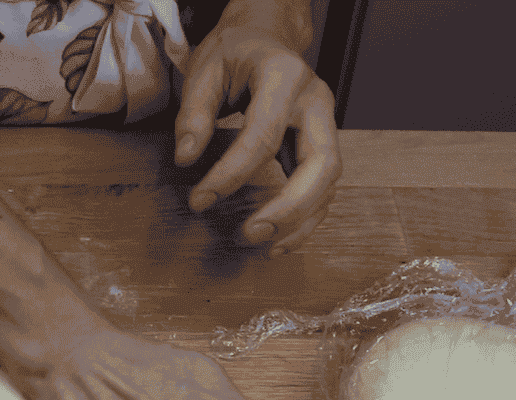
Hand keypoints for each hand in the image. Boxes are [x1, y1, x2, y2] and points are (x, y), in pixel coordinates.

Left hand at [174, 25, 341, 254]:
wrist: (266, 37)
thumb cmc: (235, 52)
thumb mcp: (204, 69)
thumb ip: (193, 113)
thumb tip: (186, 158)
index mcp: (285, 76)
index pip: (263, 135)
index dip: (230, 174)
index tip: (198, 200)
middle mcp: (316, 101)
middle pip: (322, 164)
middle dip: (288, 207)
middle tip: (250, 234)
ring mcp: (326, 124)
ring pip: (330, 183)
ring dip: (300, 221)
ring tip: (262, 245)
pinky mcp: (322, 145)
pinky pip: (324, 190)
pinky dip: (305, 220)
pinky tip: (278, 241)